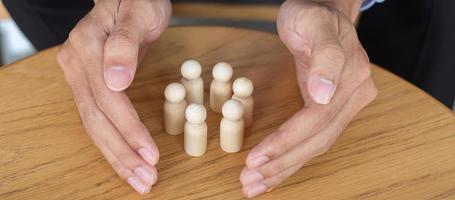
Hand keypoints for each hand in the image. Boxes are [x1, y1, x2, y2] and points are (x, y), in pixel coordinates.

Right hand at [56, 0, 170, 194]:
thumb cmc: (138, 0)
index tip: (150, 154)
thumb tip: (116, 81)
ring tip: (138, 179)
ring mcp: (78, 76)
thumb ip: (125, 43)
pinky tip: (126, 160)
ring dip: (116, 156)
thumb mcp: (139, 12)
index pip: (107, 99)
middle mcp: (75, 65)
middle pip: (96, 119)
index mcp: (86, 47)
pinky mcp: (88, 84)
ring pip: (94, 124)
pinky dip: (113, 142)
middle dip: (121, 153)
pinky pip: (97, 118)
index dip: (129, 129)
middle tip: (145, 179)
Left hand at [240, 0, 376, 197]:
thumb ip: (325, 55)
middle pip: (316, 141)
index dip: (285, 141)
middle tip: (250, 182)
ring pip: (315, 146)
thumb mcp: (313, 23)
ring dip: (284, 168)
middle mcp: (353, 97)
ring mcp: (345, 106)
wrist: (324, 11)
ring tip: (256, 185)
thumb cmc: (313, 14)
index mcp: (351, 78)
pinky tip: (274, 171)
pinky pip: (313, 139)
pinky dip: (292, 158)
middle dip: (281, 164)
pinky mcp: (333, 110)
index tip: (255, 158)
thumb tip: (324, 94)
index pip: (316, 120)